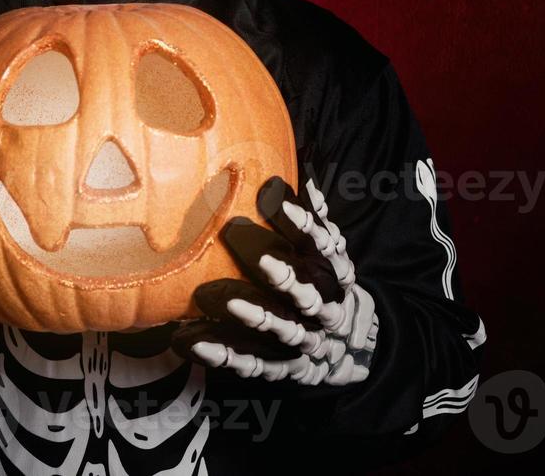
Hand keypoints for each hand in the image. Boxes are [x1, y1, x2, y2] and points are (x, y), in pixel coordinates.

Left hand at [173, 176, 377, 386]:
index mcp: (335, 273)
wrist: (352, 346)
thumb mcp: (329, 254)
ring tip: (215, 299)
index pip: (320, 244)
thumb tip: (300, 179)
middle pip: (301, 290)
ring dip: (251, 314)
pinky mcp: (282, 366)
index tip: (271, 195)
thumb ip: (314, 222)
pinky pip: (252, 363)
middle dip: (276, 270)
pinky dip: (223, 354)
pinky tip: (193, 341)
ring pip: (279, 328)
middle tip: (239, 240)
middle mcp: (324, 308)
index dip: (299, 222)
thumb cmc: (326, 285)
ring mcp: (305, 340)